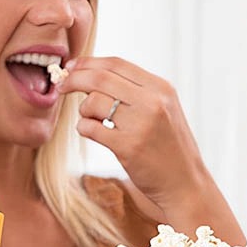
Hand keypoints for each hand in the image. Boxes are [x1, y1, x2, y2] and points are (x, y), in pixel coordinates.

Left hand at [58, 57, 243, 238]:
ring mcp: (140, 124)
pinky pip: (90, 128)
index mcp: (161, 87)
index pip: (116, 63)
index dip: (87, 63)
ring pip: (92, 102)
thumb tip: (90, 76)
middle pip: (99, 78)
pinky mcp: (128, 147)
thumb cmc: (167, 146)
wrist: (185, 183)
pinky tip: (92, 132)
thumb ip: (134, 91)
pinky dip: (83, 128)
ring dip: (84, 110)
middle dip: (74, 79)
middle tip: (61, 86)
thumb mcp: (162, 109)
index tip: (71, 67)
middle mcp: (153, 101)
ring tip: (93, 120)